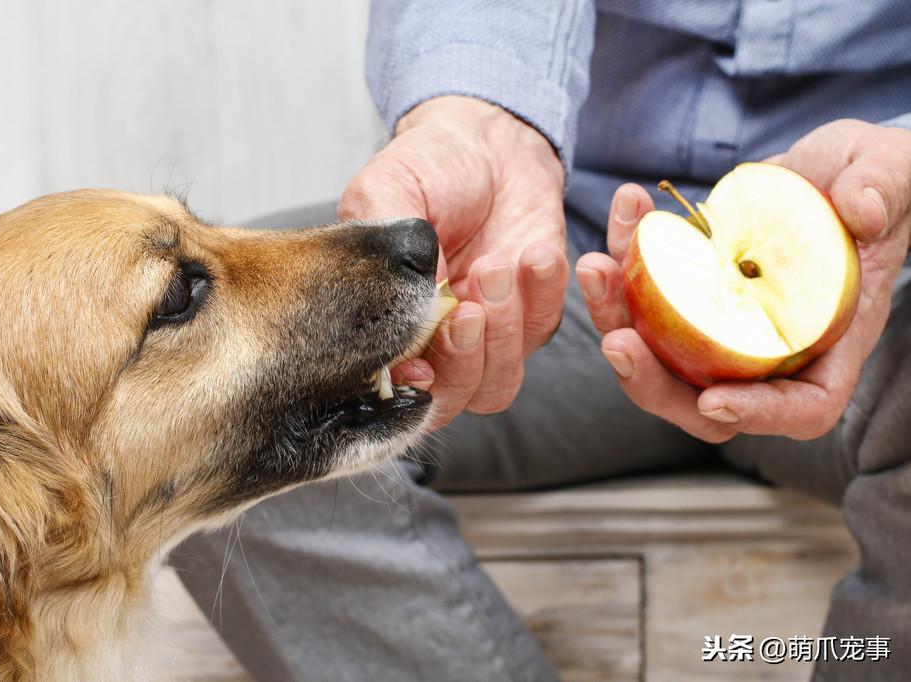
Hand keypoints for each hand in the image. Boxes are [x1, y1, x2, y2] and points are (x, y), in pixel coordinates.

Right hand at [339, 96, 567, 428]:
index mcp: (386, 324)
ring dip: (502, 331)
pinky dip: (542, 296)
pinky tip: (536, 253)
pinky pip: (543, 330)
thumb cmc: (427, 167)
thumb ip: (385, 253)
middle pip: (451, 399)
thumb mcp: (384, 193)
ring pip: (498, 382)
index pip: (393, 388)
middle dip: (462, 359)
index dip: (408, 391)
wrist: (488, 141)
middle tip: (468, 307)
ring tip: (497, 264)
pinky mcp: (534, 314)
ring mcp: (487, 336)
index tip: (420, 365)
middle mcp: (435, 343)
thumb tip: (408, 312)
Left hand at [576, 119, 910, 441]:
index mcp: (828, 340)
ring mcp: (719, 323)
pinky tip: (626, 210)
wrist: (828, 168)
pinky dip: (623, 259)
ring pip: (656, 352)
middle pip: (703, 400)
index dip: (758, 415)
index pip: (800, 407)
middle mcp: (766, 346)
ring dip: (615, 315)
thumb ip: (884, 189)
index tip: (713, 402)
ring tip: (597, 268)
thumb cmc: (875, 181)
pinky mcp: (686, 292)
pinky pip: (642, 295)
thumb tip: (863, 211)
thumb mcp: (892, 173)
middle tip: (617, 340)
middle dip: (652, 381)